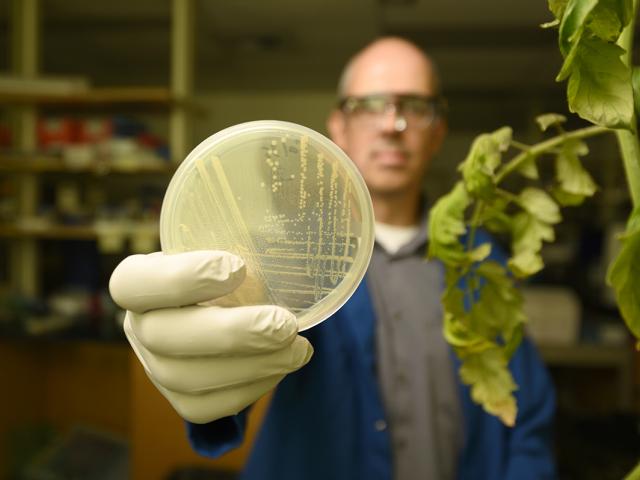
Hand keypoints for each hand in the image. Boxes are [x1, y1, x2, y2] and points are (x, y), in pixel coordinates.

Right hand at [109, 250, 312, 423]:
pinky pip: (207, 406)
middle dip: (233, 333)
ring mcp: (155, 367)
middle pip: (164, 338)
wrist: (233, 307)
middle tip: (285, 324)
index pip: (134, 283)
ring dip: (251, 366)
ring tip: (298, 348)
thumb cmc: (233, 267)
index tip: (239, 267)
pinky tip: (283, 365)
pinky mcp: (180, 398)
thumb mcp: (234, 243)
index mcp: (139, 280)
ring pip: (187, 379)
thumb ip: (248, 238)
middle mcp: (139, 325)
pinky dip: (251, 388)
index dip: (182, 278)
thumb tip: (287, 234)